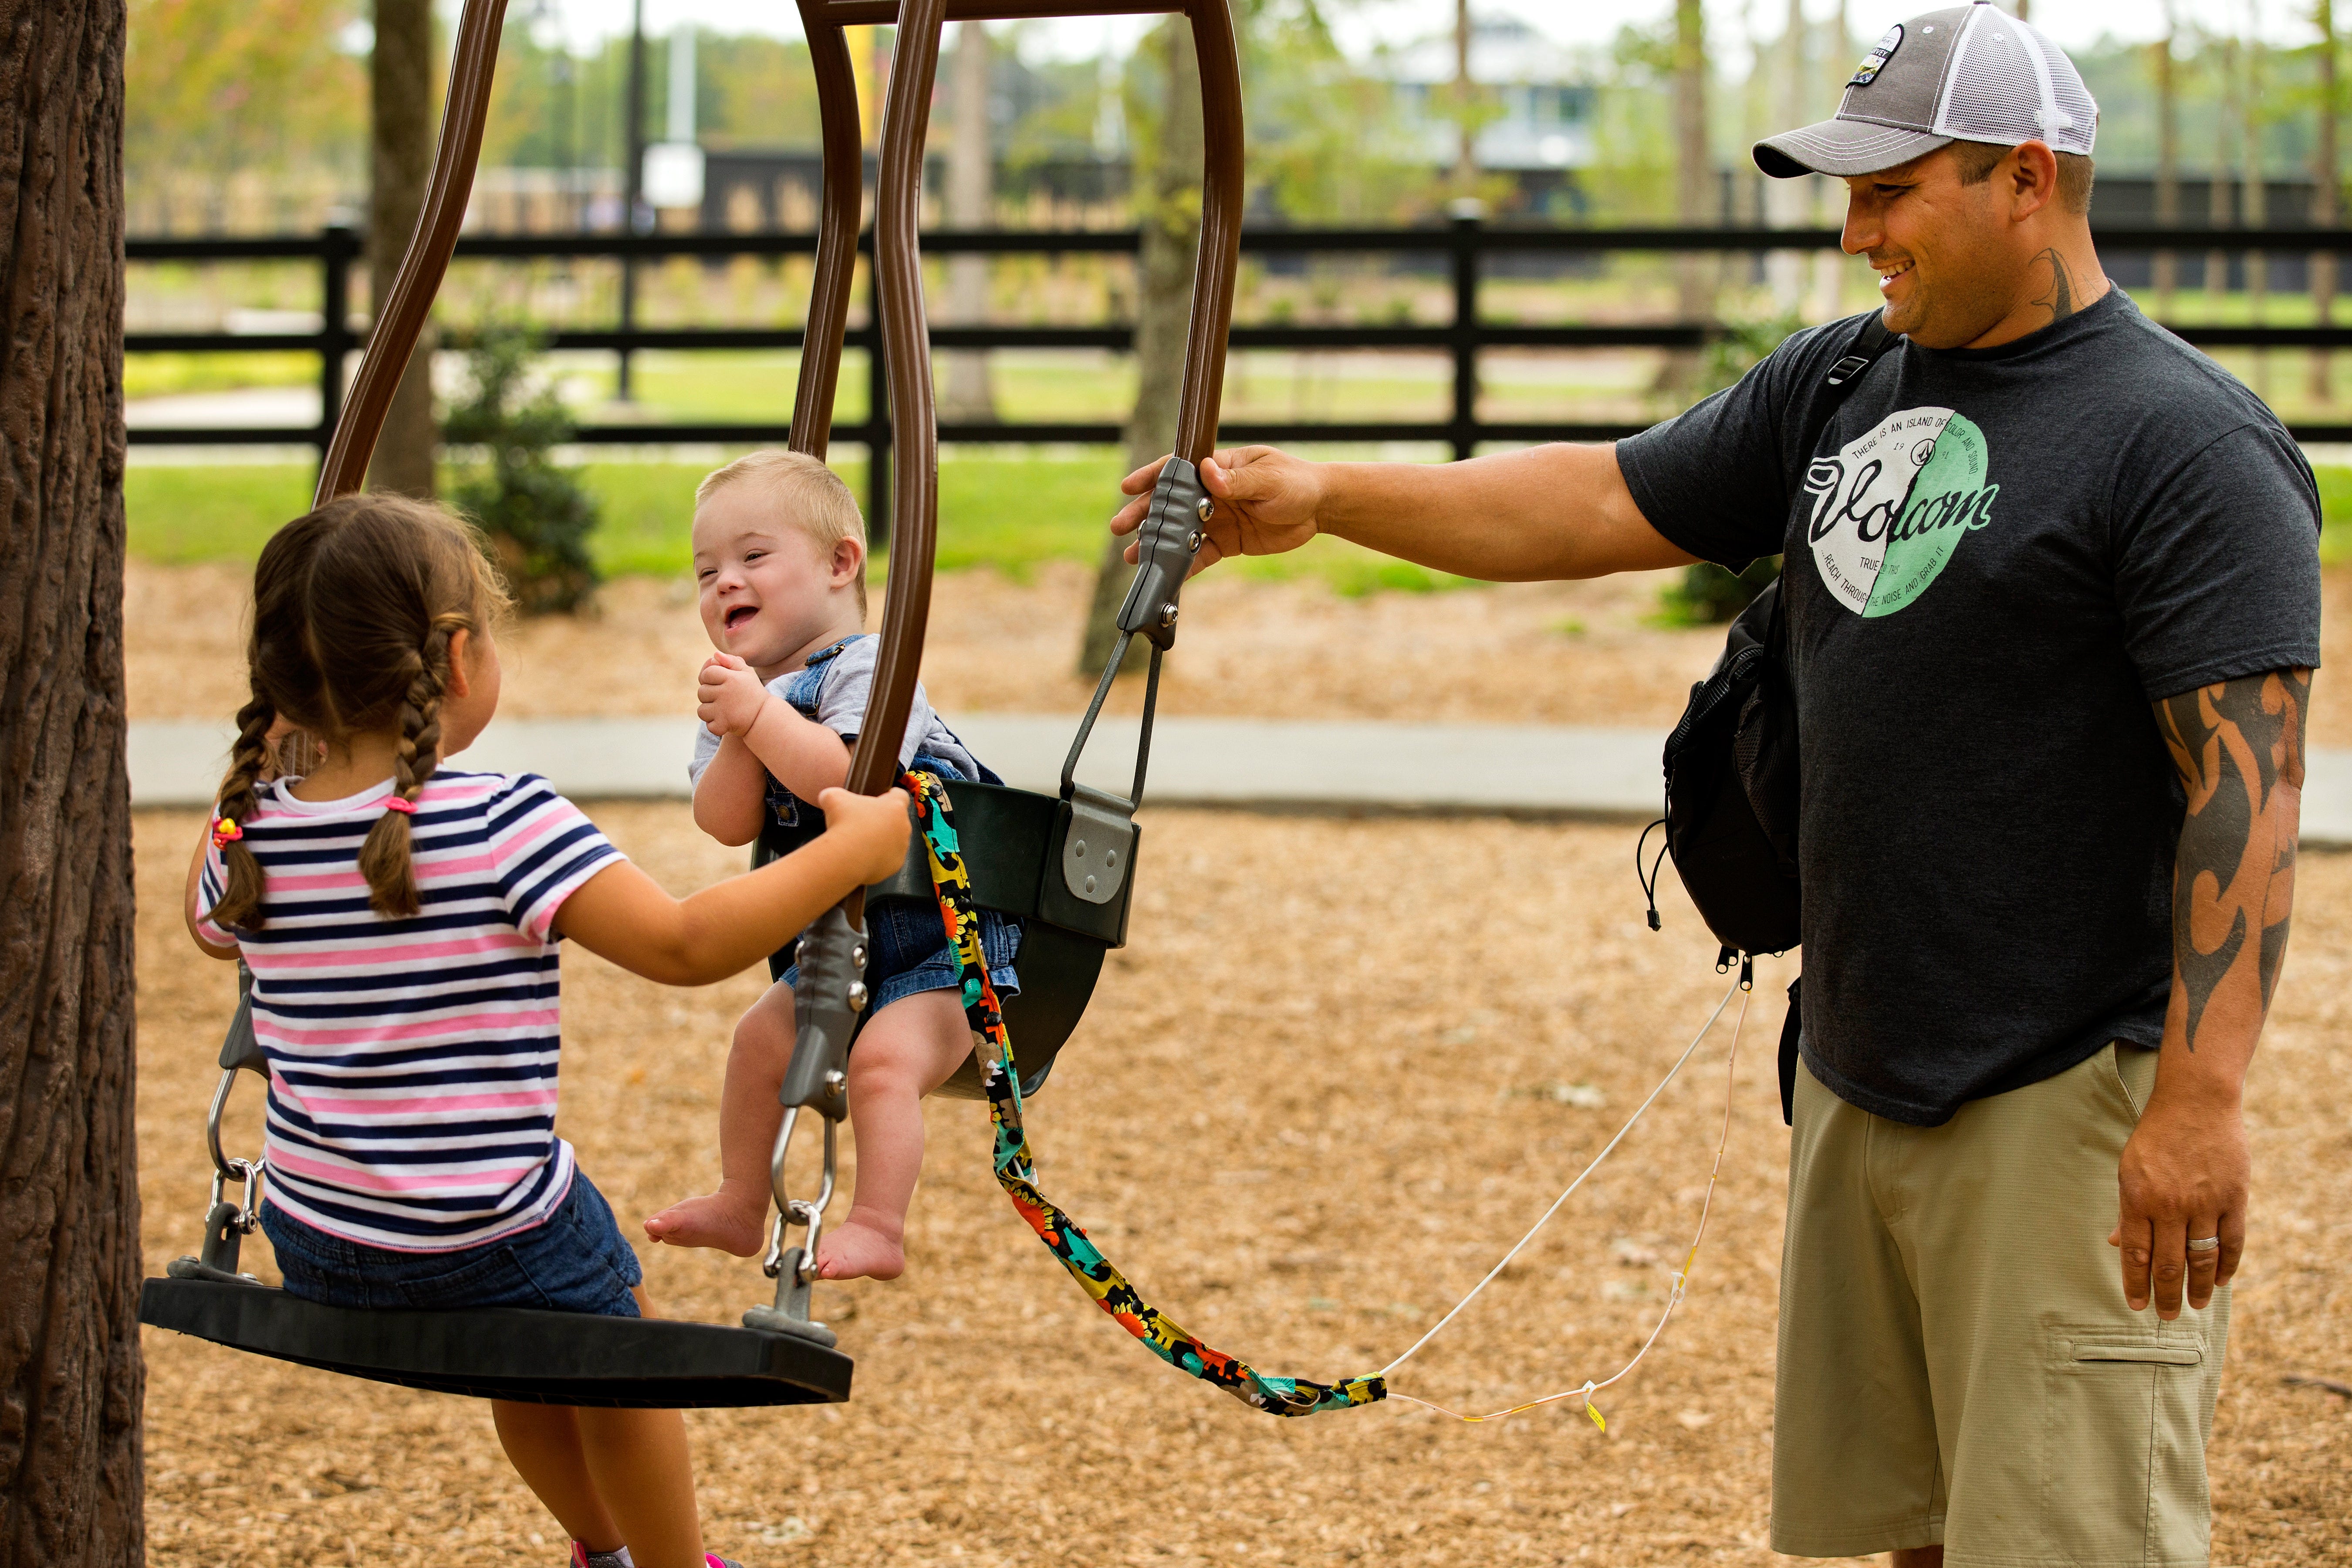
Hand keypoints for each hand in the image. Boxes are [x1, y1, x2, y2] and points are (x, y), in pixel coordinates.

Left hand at [698, 653, 769, 737]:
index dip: (709, 678)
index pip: (706, 674)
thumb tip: (715, 655)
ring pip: (702, 710)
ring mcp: (724, 710)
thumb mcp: (747, 673)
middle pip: (701, 692)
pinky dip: (715, 725)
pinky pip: (708, 725)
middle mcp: (726, 693)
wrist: (765, 717)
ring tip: (724, 710)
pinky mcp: (723, 724)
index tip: (719, 684)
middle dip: (709, 695)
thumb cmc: (754, 693)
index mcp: (731, 678)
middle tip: (724, 699)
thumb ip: (732, 662)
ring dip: (710, 711)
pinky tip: (726, 721)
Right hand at [817, 786, 912, 884]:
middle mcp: (903, 826)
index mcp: (894, 806)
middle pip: (896, 820)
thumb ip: (832, 794)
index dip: (891, 795)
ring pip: (894, 840)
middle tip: (863, 823)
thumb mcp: (833, 799)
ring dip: (882, 840)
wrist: (847, 857)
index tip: (885, 797)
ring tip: (862, 842)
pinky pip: (888, 859)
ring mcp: (901, 847)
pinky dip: (878, 857)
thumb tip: (826, 797)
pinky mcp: (896, 864)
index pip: (900, 795)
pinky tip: (863, 856)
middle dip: (882, 821)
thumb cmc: (845, 824)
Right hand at [1109, 446, 1324, 577]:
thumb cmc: (1296, 481)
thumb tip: (1208, 473)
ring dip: (1156, 543)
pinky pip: (1200, 555)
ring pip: (1179, 532)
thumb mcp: (1270, 478)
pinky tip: (1167, 575)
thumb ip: (1238, 480)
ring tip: (1133, 556)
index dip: (1152, 477)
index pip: (1179, 469)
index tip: (1129, 487)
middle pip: (1170, 503)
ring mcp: (1216, 518)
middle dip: (1144, 514)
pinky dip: (1184, 566)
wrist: (1320, 509)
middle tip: (1119, 527)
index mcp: (1219, 467)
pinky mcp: (1225, 542)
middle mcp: (1212, 492)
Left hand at [2109, 1087, 2248, 1318]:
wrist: (2195, 1105)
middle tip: (2167, 1316)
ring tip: (2196, 1306)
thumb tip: (2117, 1244)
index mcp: (2138, 1198)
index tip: (2136, 1305)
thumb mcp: (2128, 1169)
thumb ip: (2127, 1210)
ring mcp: (2205, 1203)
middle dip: (2166, 1295)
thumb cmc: (2155, 1138)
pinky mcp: (2234, 1198)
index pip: (2136, 1253)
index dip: (2135, 1283)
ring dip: (2200, 1287)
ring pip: (2202, 1259)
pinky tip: (2222, 1281)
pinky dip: (2227, 1265)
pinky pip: (2232, 1242)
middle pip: (2169, 1264)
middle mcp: (2171, 1205)